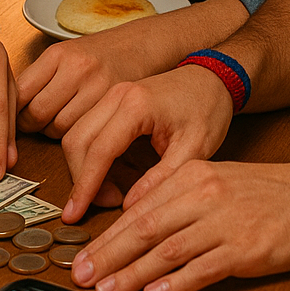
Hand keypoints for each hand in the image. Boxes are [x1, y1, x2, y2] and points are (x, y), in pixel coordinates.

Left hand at [16, 28, 153, 138]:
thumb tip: (9, 105)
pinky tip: (75, 125)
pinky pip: (81, 130)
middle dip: (30, 125)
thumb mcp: (64, 55)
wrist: (139, 46)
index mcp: (58, 55)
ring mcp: (97, 88)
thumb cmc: (97, 53)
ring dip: (51, 132)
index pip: (20, 91)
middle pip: (37, 113)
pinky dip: (73, 134)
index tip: (10, 115)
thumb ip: (38, 78)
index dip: (11, 110)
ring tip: (57, 122)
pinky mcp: (113, 105)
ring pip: (58, 128)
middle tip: (32, 124)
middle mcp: (77, 69)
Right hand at [61, 66, 233, 221]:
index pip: (99, 150)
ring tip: (111, 192)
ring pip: (76, 134)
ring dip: (84, 167)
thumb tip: (129, 207)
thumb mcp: (194, 150)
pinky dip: (90, 154)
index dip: (85, 186)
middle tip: (102, 205)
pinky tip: (111, 174)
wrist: (214, 77)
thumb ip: (161, 179)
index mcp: (136, 106)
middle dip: (81, 178)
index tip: (75, 213)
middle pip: (77, 140)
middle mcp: (117, 95)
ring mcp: (111, 94)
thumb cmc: (207, 108)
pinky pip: (87, 128)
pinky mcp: (111, 99)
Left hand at [71, 158, 289, 290]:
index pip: (137, 211)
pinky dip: (177, 284)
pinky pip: (203, 268)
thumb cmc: (264, 191)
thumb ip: (174, 198)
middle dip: (108, 256)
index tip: (81, 257)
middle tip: (82, 277)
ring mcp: (224, 222)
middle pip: (144, 229)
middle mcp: (203, 196)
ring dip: (133, 274)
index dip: (106, 237)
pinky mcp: (245, 248)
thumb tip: (133, 223)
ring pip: (167, 250)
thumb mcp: (213, 179)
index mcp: (190, 177)